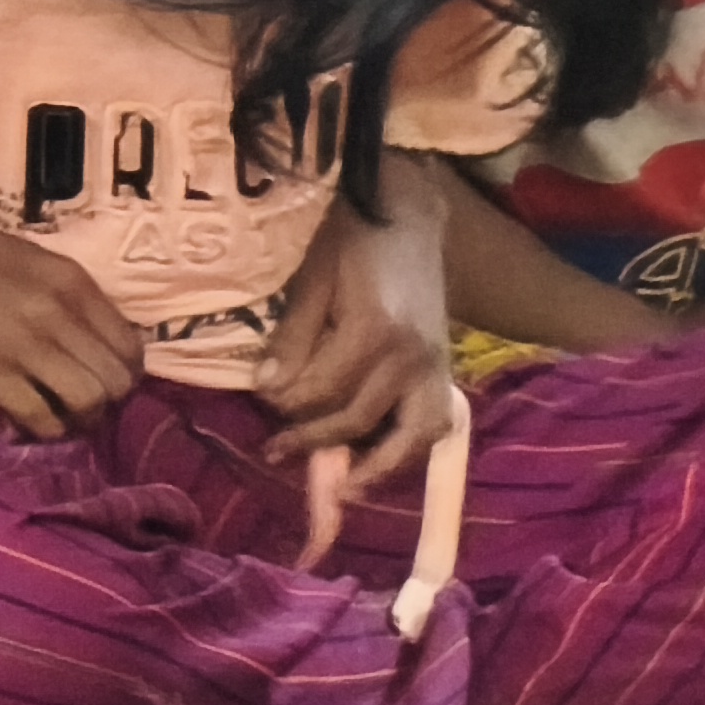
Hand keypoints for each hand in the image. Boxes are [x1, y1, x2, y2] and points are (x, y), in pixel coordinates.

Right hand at [0, 202, 140, 437]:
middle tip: (87, 400)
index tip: (107, 376)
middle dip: (109, 399)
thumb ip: (65, 294)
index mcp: (71, 281)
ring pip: (88, 401)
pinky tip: (33, 422)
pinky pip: (40, 417)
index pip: (129, 344)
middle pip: (116, 379)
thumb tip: (92, 338)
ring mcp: (25, 345)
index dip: (126, 370)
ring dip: (82, 417)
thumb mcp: (28, 259)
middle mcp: (58, 313)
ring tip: (64, 415)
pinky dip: (44, 429)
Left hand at [259, 182, 457, 492]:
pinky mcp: (446, 371)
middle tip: (275, 447)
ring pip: (406, 436)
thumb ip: (293, 336)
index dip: (286, 404)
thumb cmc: (349, 240)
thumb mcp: (311, 279)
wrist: (406, 216)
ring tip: (338, 488)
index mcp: (373, 330)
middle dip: (312, 437)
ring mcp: (434, 367)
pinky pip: (434, 425)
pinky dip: (409, 451)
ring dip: (371, 466)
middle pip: (356, 418)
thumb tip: (266, 388)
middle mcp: (410, 357)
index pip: (323, 389)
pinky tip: (380, 466)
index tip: (259, 401)